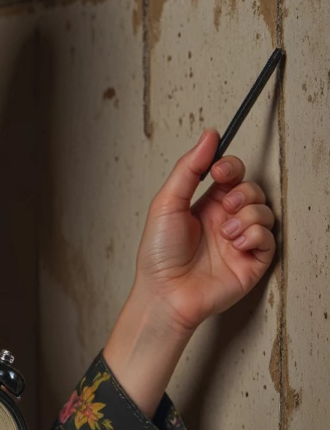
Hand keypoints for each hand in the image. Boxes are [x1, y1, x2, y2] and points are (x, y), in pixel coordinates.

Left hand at [132, 127, 275, 335]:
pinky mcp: (252, 261)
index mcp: (206, 203)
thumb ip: (189, 168)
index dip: (231, 166)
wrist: (165, 293)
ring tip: (226, 232)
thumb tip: (209, 136)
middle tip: (226, 205)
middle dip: (243, 192)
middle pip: (252, 189)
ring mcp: (240, 240)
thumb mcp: (167, 202)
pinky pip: (269, 237)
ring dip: (247, 216)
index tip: (220, 170)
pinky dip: (255, 235)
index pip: (231, 173)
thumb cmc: (159, 253)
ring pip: (264, 211)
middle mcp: (225, 219)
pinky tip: (236, 244)